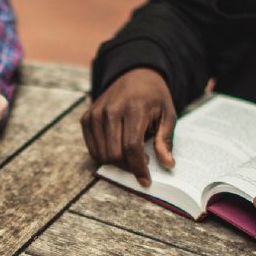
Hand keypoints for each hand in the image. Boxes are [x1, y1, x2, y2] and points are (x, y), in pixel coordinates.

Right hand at [81, 68, 175, 186]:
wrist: (134, 75)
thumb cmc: (154, 98)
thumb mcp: (168, 115)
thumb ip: (166, 140)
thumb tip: (167, 164)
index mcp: (134, 108)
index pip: (132, 147)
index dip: (138, 168)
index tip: (146, 180)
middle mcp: (110, 110)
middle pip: (114, 154)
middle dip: (129, 166)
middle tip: (141, 163)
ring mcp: (95, 114)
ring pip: (102, 154)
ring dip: (117, 163)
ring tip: (131, 155)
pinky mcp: (87, 118)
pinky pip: (93, 149)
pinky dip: (105, 156)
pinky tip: (118, 149)